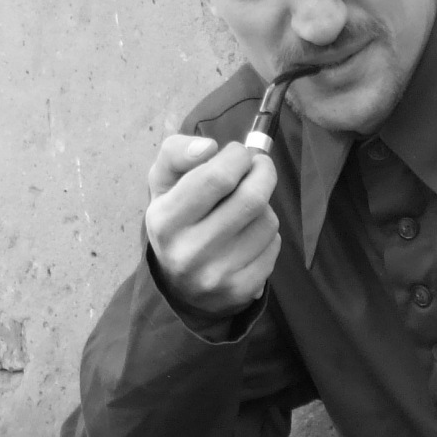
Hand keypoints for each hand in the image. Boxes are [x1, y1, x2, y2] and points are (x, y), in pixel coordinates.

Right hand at [144, 134, 280, 314]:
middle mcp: (190, 251)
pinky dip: (268, 234)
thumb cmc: (176, 221)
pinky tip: (249, 236)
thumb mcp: (162, 184)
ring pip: (267, 221)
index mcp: (166, 220)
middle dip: (263, 172)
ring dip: (264, 206)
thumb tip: (208, 147)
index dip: (238, 157)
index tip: (239, 153)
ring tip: (245, 209)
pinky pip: (273, 245)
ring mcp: (218, 275)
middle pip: (251, 198)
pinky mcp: (241, 290)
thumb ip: (176, 153)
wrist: (179, 285)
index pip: (217, 178)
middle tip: (259, 166)